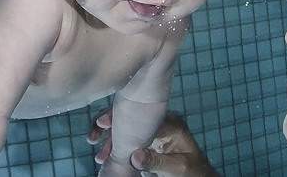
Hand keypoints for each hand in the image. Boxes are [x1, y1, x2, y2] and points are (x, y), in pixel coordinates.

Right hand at [88, 110, 218, 176]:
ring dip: (112, 140)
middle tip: (92, 136)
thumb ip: (157, 161)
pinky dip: (118, 147)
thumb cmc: (194, 171)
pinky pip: (131, 139)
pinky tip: (106, 156)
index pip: (142, 115)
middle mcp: (161, 123)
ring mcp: (155, 131)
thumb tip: (133, 157)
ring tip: (98, 155)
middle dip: (111, 126)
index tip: (102, 124)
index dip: (121, 118)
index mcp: (170, 124)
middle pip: (133, 117)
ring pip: (129, 128)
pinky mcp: (150, 141)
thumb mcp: (178, 168)